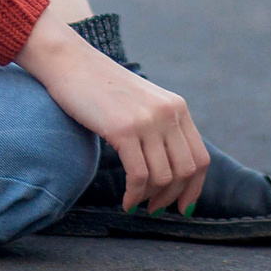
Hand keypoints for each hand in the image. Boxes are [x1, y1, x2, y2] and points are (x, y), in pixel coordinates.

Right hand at [14, 18, 206, 212]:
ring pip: (163, 177)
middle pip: (186, 171)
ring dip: (150, 198)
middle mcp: (168, 113)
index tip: (182, 207)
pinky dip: (134, 195)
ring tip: (135, 203)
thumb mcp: (142, 102)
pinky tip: (125, 201)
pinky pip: (139, 176)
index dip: (194, 188)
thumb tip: (169, 170)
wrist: (69, 62)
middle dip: (172, 197)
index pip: (200, 158)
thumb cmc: (99, 86)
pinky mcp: (123, 129)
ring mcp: (147, 121)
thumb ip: (160, 126)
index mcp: (177, 107)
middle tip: (154, 209)